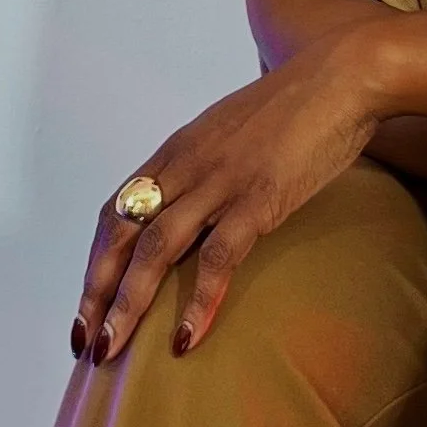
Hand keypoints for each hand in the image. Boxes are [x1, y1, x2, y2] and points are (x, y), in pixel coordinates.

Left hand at [74, 35, 376, 364]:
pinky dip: (198, 301)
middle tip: (83, 344)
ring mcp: (219, 182)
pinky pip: (218, 257)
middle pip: (120, 237)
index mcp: (176, 152)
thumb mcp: (234, 134)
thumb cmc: (298, 106)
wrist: (343, 75)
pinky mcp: (258, 197)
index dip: (95, 265)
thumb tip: (200, 213)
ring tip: (111, 351)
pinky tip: (187, 336)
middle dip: (96, 295)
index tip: (87, 309)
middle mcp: (185, 167)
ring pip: (154, 250)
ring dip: (128, 305)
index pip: (114, 215)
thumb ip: (209, 168)